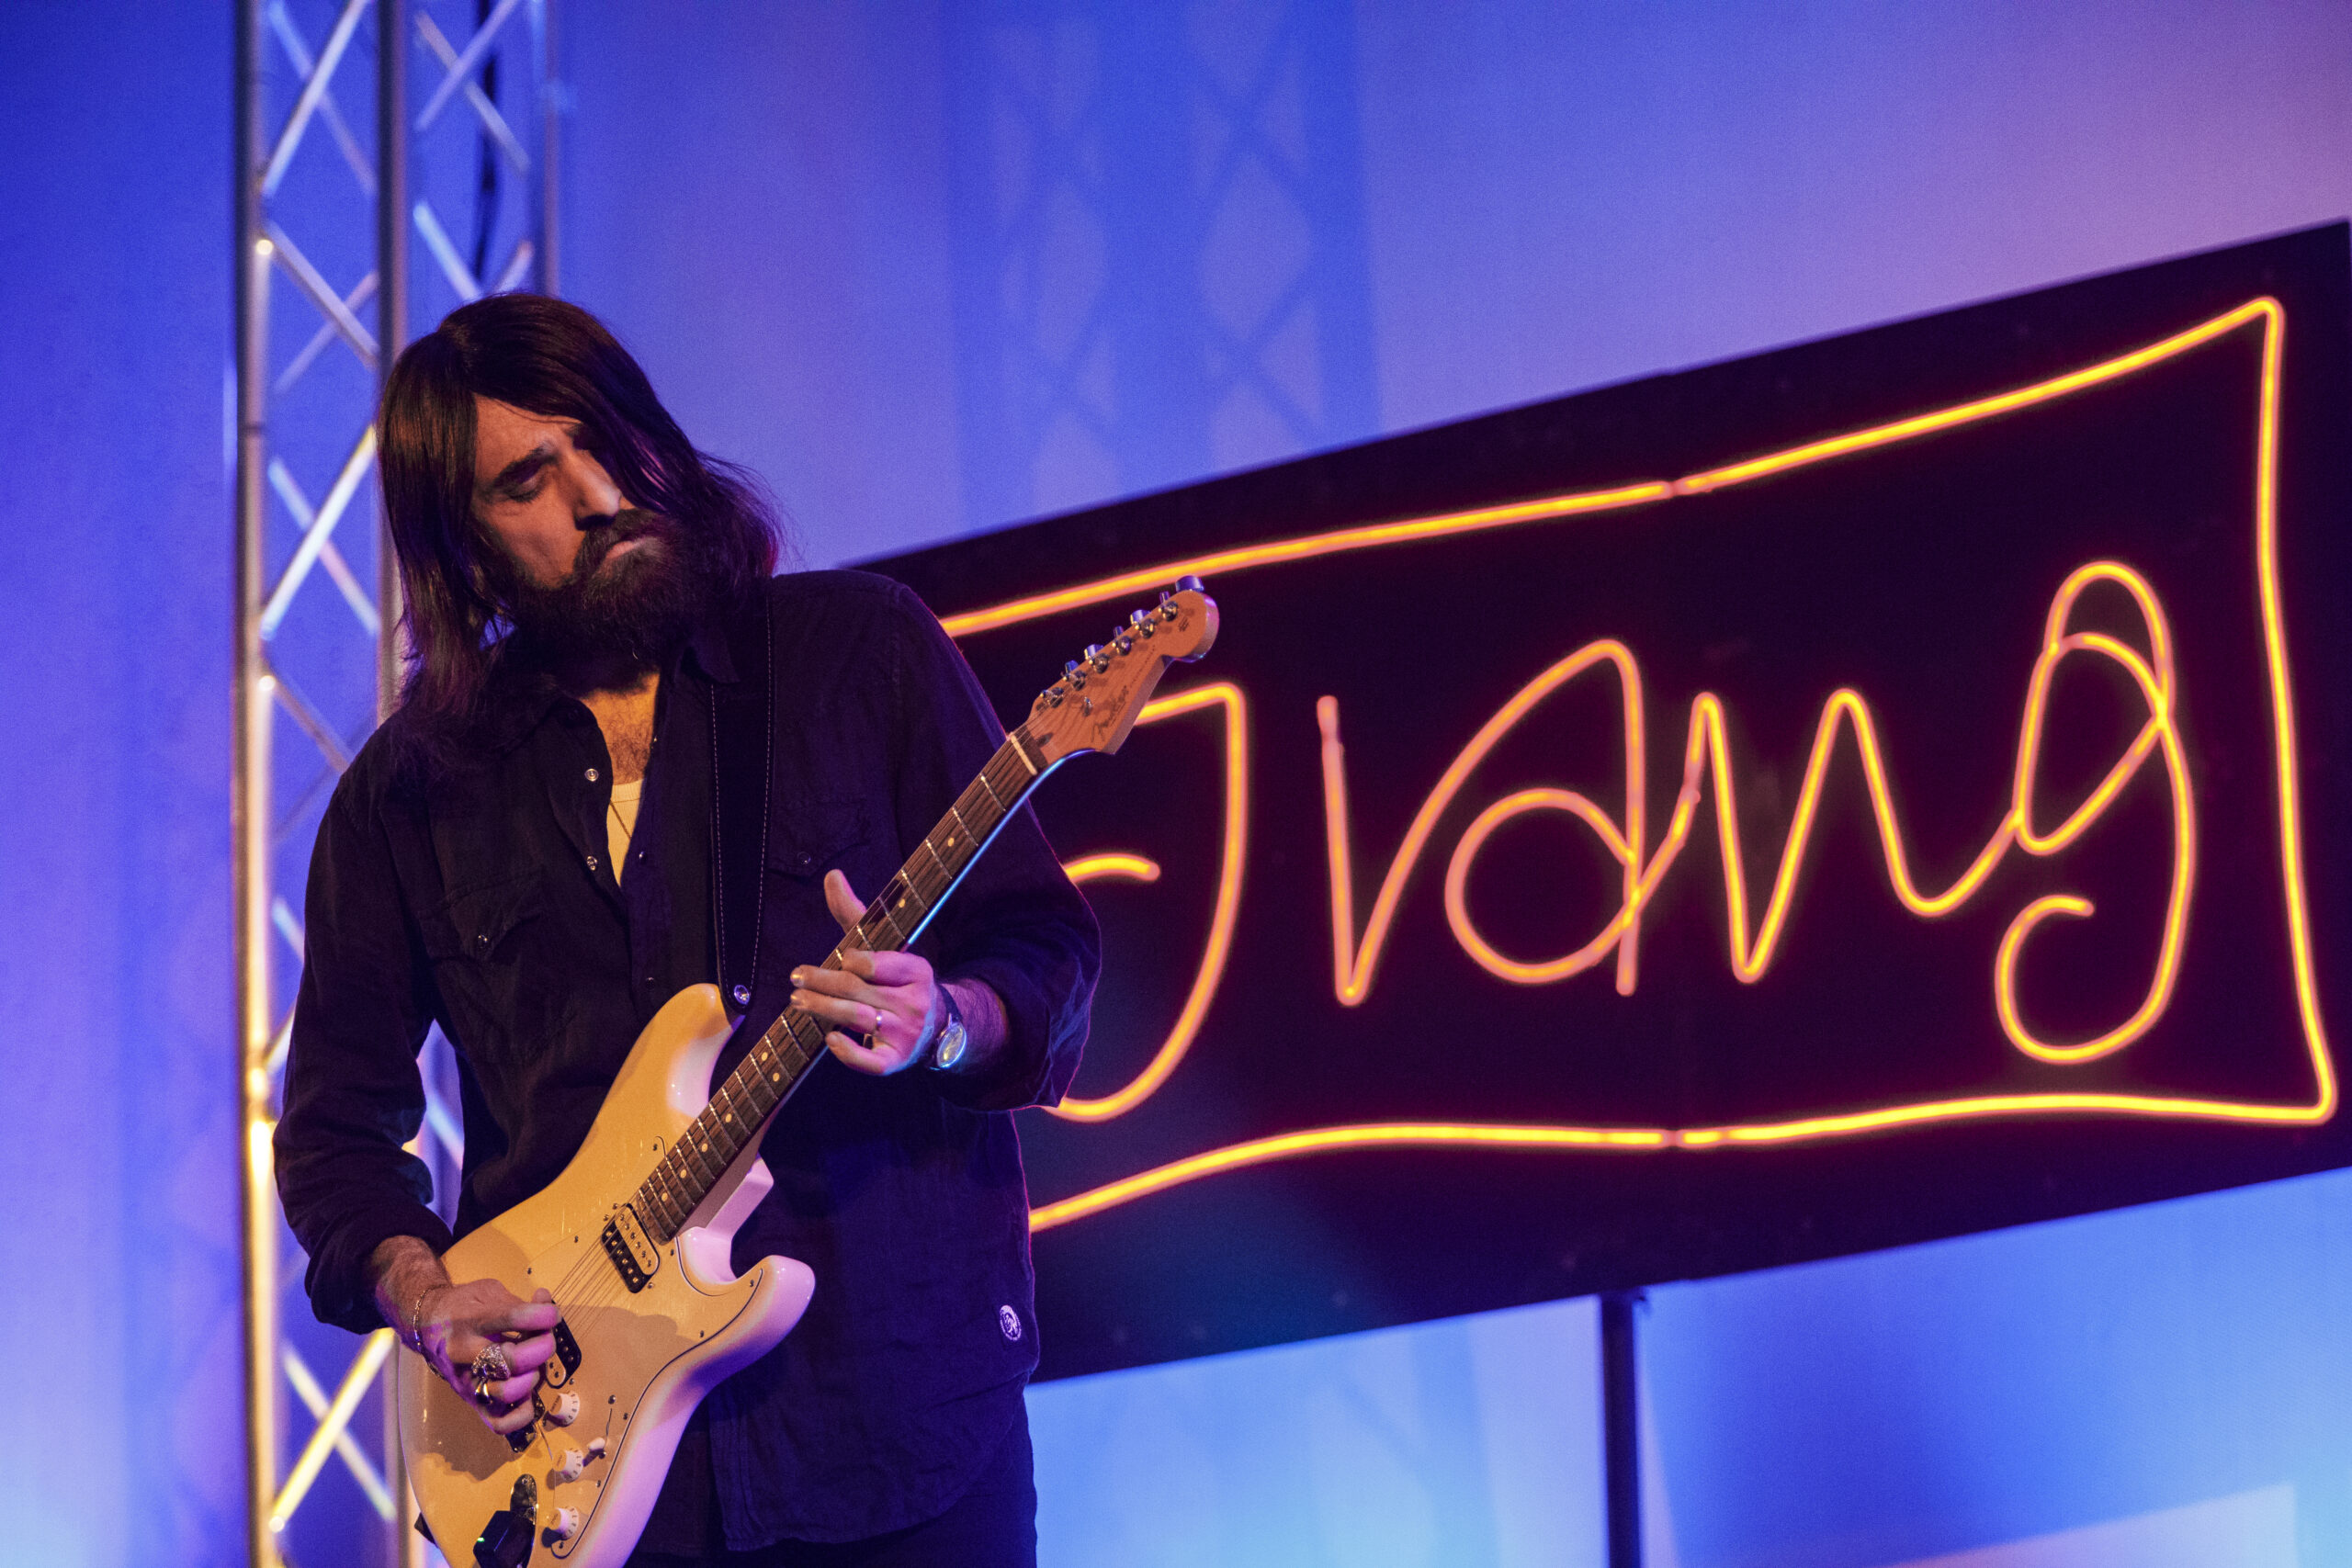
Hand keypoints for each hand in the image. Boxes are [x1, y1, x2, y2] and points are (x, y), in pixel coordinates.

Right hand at [374, 1237, 559, 1434]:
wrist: (426, 1324)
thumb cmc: (463, 1306)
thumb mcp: (489, 1292)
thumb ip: (521, 1302)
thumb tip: (548, 1306)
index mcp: (470, 1320)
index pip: (513, 1318)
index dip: (543, 1315)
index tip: (551, 1314)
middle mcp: (465, 1353)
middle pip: (512, 1360)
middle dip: (541, 1347)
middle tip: (544, 1339)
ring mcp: (468, 1381)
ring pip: (507, 1393)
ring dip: (531, 1379)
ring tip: (532, 1366)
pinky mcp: (472, 1401)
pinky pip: (499, 1423)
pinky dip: (521, 1414)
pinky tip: (528, 1394)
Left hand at [792, 870, 945, 1075]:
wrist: (935, 1026)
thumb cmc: (899, 982)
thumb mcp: (887, 947)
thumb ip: (856, 914)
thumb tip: (832, 875)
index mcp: (916, 970)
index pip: (877, 963)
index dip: (852, 960)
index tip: (838, 957)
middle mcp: (915, 1002)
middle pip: (857, 989)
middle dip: (822, 982)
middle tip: (796, 978)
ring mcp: (906, 1033)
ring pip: (856, 1018)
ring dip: (822, 1009)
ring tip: (797, 1001)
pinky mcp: (896, 1060)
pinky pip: (871, 1061)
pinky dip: (848, 1051)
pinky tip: (829, 1039)